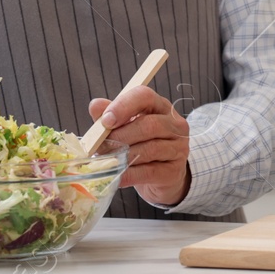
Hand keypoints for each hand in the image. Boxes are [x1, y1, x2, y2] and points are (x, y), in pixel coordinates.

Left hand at [88, 88, 190, 206]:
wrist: (162, 175)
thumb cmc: (140, 145)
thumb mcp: (125, 126)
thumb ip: (110, 115)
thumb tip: (96, 105)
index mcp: (160, 106)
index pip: (145, 96)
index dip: (123, 106)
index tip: (105, 121)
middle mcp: (174, 124)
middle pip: (149, 125)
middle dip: (121, 136)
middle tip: (101, 147)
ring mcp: (178, 147)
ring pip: (150, 149)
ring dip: (124, 156)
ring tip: (107, 162)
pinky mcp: (174, 170)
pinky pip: (150, 171)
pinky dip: (130, 174)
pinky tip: (118, 177)